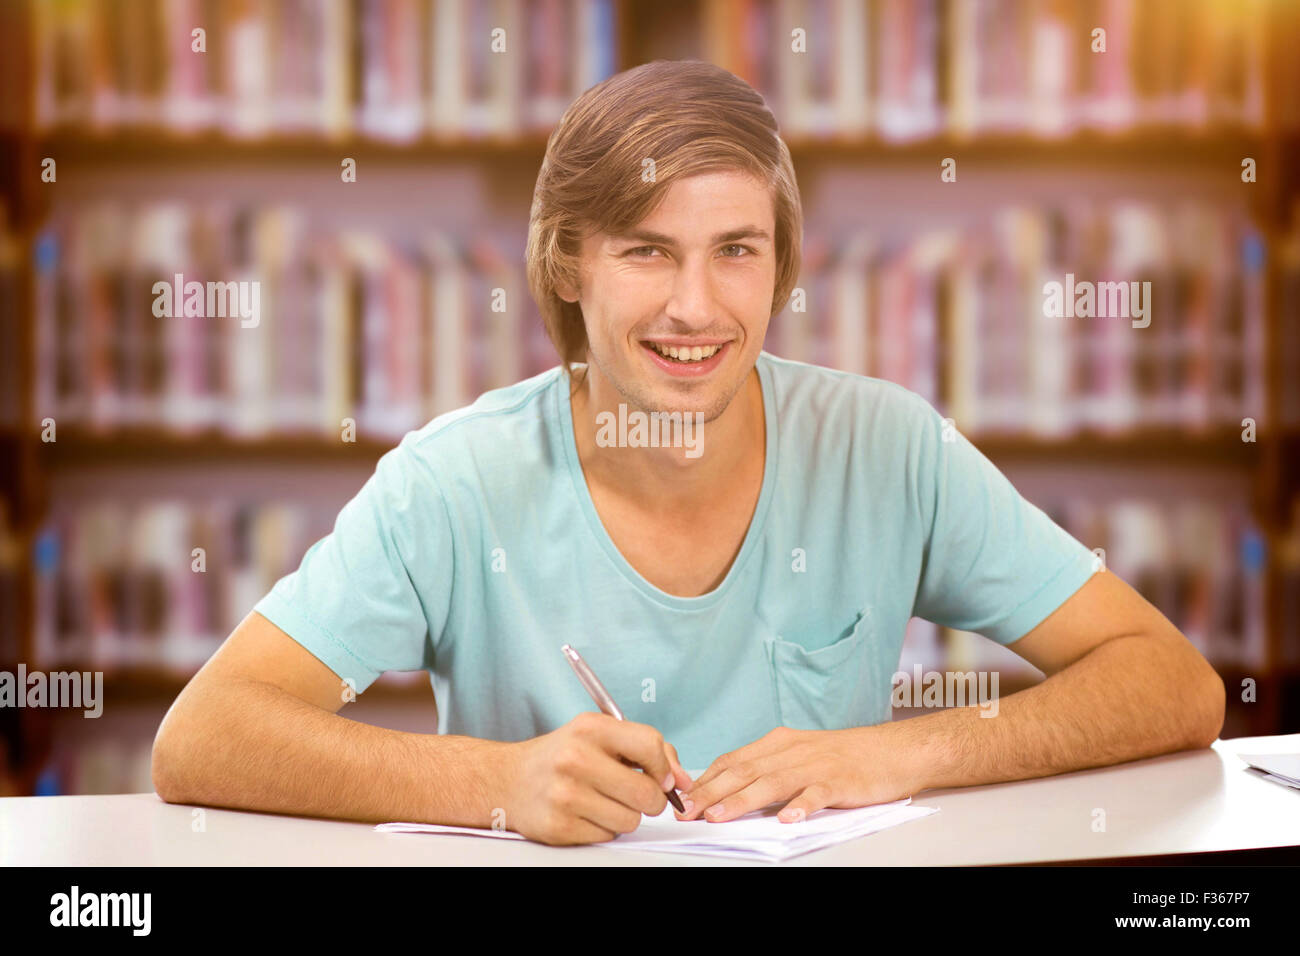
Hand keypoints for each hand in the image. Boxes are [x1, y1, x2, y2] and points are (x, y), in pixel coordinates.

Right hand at [497, 712, 693, 844]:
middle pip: (646, 793)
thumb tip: (681, 781)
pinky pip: (607, 837)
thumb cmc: (563, 755)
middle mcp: (576, 759)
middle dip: (651, 800)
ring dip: (625, 815)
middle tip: (639, 796)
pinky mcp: (558, 827)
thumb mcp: (599, 735)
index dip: (664, 766)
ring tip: (604, 801)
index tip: (662, 777)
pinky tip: (586, 812)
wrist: (509, 780)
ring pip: (630, 820)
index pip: (650, 744)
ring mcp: (565, 795)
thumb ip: (646, 749)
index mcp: (590, 728)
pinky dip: (603, 828)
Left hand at [675, 725, 920, 823]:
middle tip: (687, 812)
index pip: (733, 760)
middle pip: (744, 771)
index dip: (706, 779)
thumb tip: (731, 790)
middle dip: (711, 792)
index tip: (682, 797)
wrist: (893, 751)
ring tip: (719, 816)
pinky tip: (787, 820)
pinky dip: (801, 807)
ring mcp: (815, 766)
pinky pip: (817, 795)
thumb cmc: (845, 757)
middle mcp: (792, 751)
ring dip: (742, 800)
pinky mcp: (840, 782)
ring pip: (772, 783)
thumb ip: (769, 769)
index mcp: (779, 743)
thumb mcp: (801, 755)